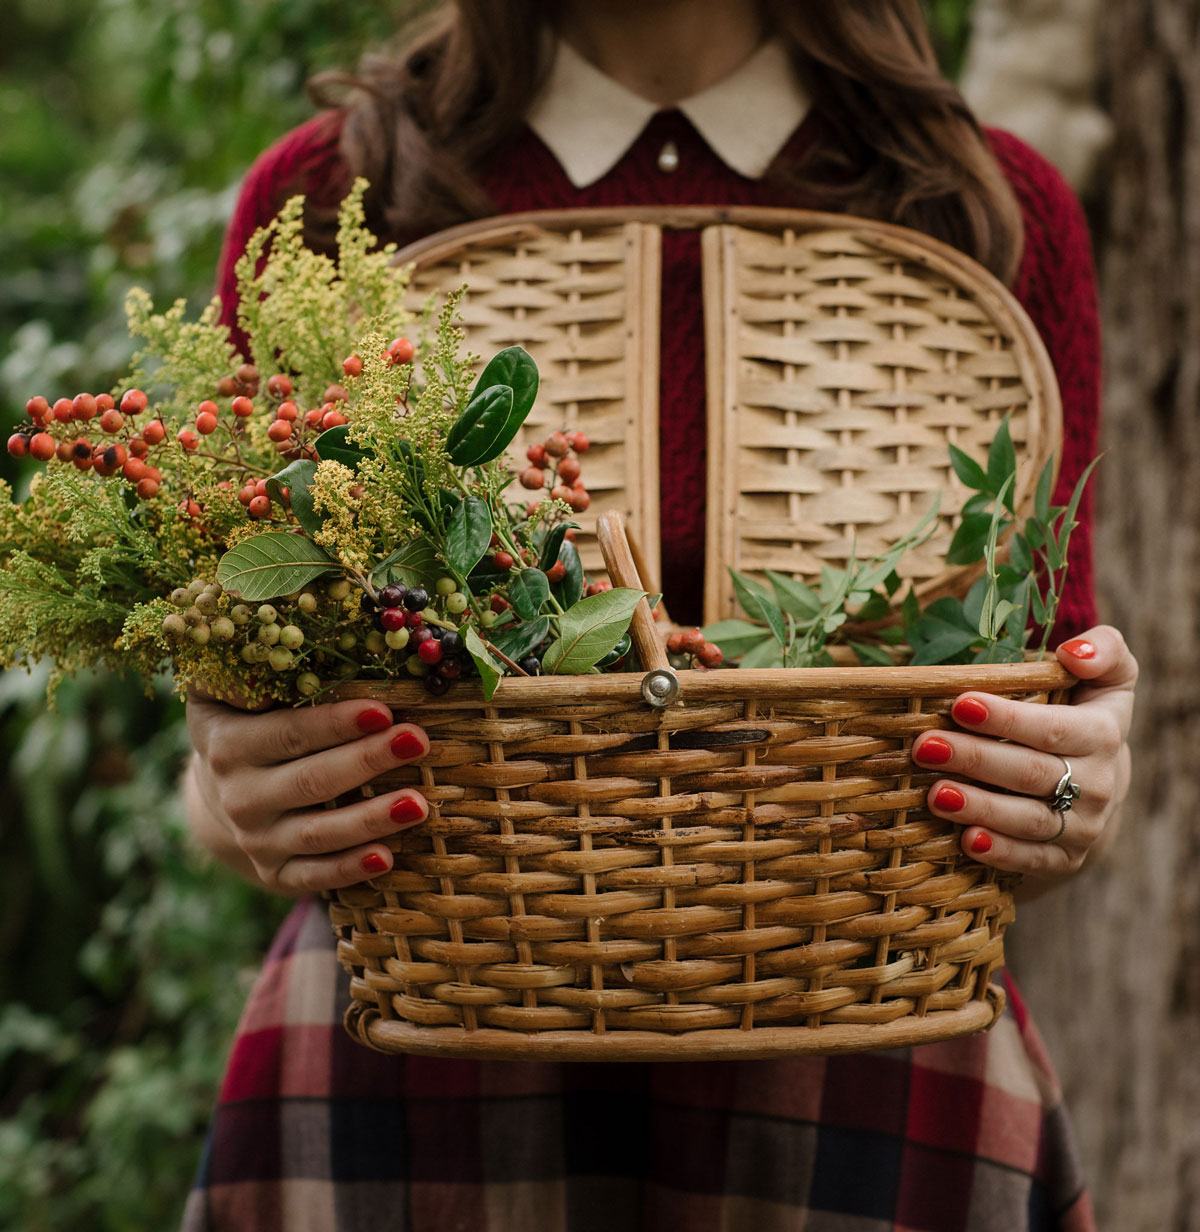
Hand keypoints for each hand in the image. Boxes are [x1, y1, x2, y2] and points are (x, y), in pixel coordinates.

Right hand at [185, 687, 430, 894]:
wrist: (221, 790)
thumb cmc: (252, 721)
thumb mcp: (234, 690)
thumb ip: (259, 664)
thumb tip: (302, 619)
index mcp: (228, 742)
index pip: (286, 733)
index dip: (334, 724)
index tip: (383, 711)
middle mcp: (238, 796)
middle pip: (309, 782)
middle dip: (366, 762)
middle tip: (418, 742)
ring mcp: (256, 840)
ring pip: (317, 834)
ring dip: (370, 820)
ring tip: (418, 804)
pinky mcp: (275, 874)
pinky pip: (313, 876)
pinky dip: (350, 870)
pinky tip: (388, 858)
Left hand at [912, 626, 1136, 885]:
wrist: (1098, 785)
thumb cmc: (1080, 714)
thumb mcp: (1105, 678)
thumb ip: (1103, 651)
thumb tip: (1075, 652)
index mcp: (1104, 733)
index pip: (1054, 728)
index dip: (1008, 718)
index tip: (961, 704)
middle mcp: (1101, 783)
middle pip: (1033, 772)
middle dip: (976, 759)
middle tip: (925, 747)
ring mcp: (1084, 825)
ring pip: (1030, 820)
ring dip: (980, 808)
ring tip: (935, 794)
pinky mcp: (1066, 858)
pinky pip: (1033, 859)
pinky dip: (1001, 853)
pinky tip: (967, 841)